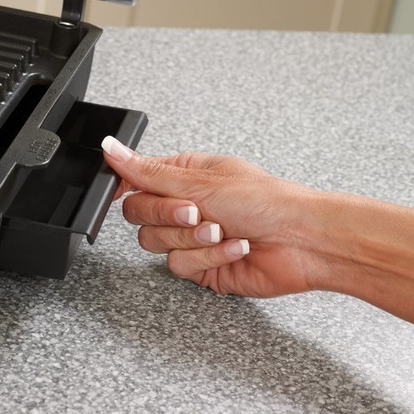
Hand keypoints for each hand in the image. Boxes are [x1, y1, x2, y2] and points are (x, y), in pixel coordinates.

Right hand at [101, 136, 321, 297]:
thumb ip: (148, 172)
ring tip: (223, 229)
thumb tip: (111, 148)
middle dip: (168, 215)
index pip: (135, 179)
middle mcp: (184, 205)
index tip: (115, 192)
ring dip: (192, 238)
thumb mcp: (201, 181)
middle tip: (196, 210)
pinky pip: (179, 265)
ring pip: (155, 243)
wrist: (302, 241)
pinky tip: (234, 247)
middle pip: (139, 214)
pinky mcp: (200, 265)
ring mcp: (190, 237)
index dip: (123, 186)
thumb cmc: (266, 201)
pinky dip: (209, 256)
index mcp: (183, 176)